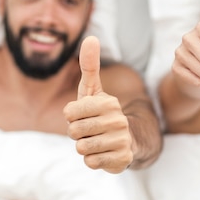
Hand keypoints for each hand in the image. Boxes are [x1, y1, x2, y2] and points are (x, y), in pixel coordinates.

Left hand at [63, 36, 132, 172]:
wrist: (130, 140)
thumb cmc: (103, 113)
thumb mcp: (94, 89)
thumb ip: (90, 65)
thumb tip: (90, 37)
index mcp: (108, 103)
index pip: (69, 113)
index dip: (72, 117)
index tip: (85, 116)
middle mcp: (118, 121)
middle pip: (73, 132)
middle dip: (77, 134)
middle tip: (91, 131)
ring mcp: (121, 141)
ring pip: (81, 148)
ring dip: (85, 147)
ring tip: (97, 141)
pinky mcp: (122, 160)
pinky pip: (90, 162)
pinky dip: (93, 160)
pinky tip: (104, 153)